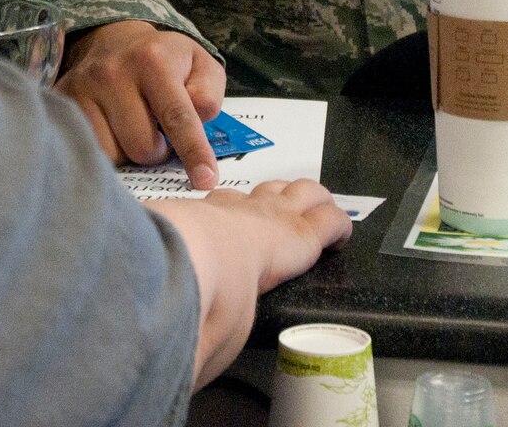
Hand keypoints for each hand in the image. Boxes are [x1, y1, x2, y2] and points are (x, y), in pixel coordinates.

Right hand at [56, 19, 226, 187]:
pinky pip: (90, 151)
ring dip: (130, 153)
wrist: (114, 40)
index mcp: (153, 61)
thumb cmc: (163, 60)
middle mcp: (112, 72)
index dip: (194, 152)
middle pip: (143, 147)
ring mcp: (83, 88)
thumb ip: (209, 93)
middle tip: (158, 133)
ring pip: (114, 155)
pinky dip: (108, 151)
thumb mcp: (199, 65)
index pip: (177, 116)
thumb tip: (199, 118)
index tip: (205, 181)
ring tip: (134, 130)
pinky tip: (114, 134)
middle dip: (157, 151)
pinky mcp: (64, 102)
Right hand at [146, 179, 351, 386]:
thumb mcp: (169, 269)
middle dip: (278, 197)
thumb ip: (174, 285)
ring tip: (319, 219)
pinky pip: (331, 221)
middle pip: (267, 191)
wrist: (194, 258)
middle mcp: (241, 210)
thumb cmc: (174, 272)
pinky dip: (339, 228)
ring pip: (304, 193)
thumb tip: (166, 316)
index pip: (225, 205)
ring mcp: (273, 216)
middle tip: (283, 214)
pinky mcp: (302, 234)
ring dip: (313, 205)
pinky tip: (341, 240)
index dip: (235, 210)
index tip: (236, 223)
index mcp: (205, 219)